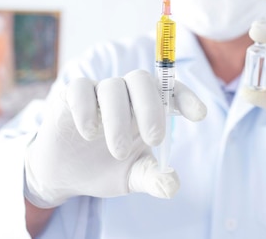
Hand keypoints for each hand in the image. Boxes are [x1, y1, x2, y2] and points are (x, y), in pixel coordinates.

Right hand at [24, 70, 206, 207]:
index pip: (170, 91)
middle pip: (142, 80)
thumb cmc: (106, 167)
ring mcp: (99, 92)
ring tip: (118, 151)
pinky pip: (81, 89)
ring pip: (112, 87)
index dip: (186, 97)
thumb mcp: (132, 176)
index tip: (199, 115)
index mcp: (148, 108)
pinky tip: (89, 133)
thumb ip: (153, 178)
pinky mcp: (72, 95)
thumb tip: (171, 186)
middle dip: (152, 108)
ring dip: (118, 119)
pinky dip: (86, 109)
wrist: (65, 175)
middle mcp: (126, 94)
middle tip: (155, 139)